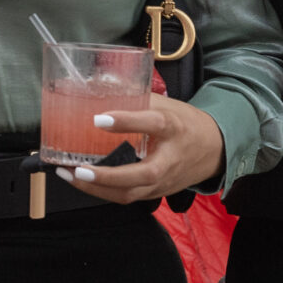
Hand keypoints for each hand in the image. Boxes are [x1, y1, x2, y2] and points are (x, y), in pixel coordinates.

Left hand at [66, 97, 222, 203]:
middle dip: (107, 176)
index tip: (98, 120)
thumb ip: (134, 98)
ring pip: (131, 193)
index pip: (152, 123)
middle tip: (78, 168)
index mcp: (173, 127)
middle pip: (141, 174)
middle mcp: (170, 158)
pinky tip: (83, 182)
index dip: (126, 121)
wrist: (214, 150)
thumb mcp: (165, 104)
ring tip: (69, 175)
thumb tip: (94, 86)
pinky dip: (102, 192)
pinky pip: (128, 197)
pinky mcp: (156, 192)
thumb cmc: (184, 123)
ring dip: (97, 188)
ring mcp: (164, 180)